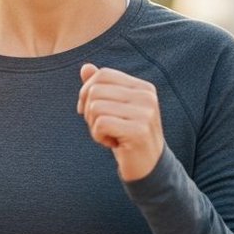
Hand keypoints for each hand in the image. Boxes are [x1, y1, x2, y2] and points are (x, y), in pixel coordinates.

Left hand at [77, 63, 164, 181]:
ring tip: (108, 135)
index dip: (87, 90)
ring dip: (94, 126)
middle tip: (100, 126)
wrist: (148, 167)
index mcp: (143, 87)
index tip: (87, 110)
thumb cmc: (127, 135)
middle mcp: (147, 97)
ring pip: (95, 107)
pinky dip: (98, 136)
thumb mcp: (114, 109)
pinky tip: (112, 143)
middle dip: (88, 110)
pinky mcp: (138, 131)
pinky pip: (100, 124)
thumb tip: (85, 67)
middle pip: (96, 90)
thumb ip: (101, 87)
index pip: (104, 74)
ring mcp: (145, 113)